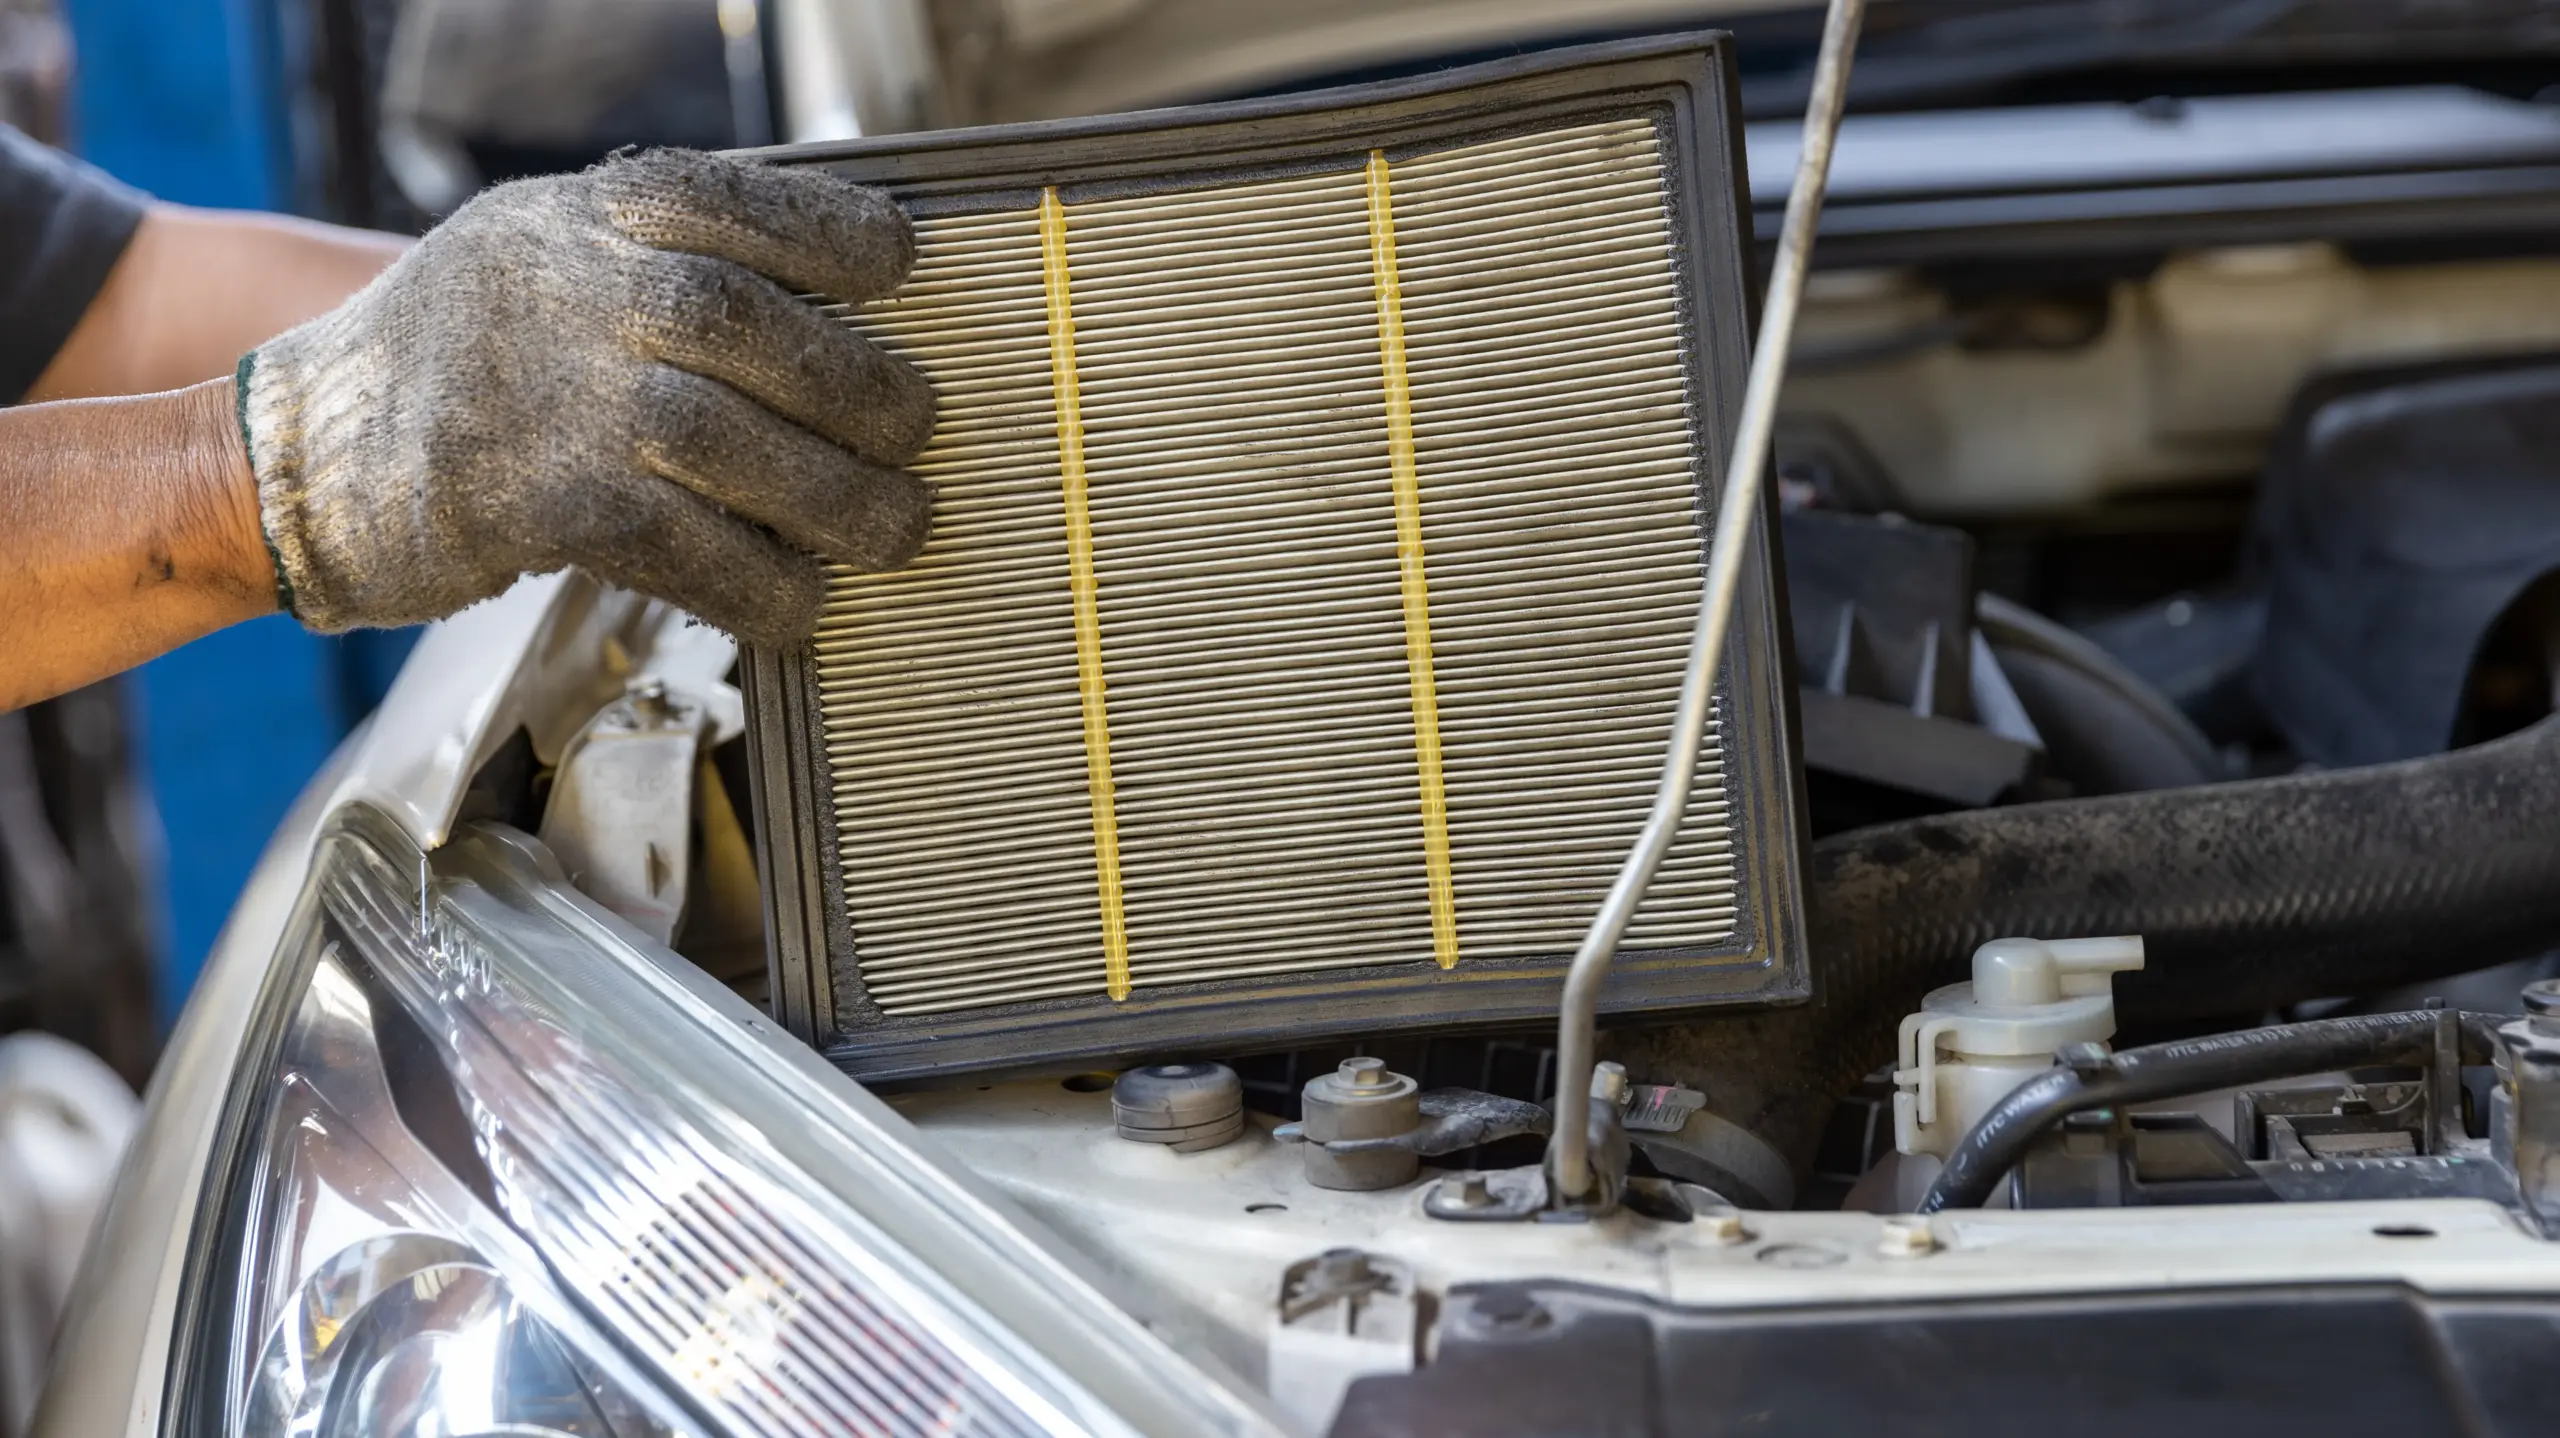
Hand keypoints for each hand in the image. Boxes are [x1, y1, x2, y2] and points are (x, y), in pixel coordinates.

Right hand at [238, 148, 934, 644]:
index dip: (831, 232)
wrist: (304, 449)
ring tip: (897, 527)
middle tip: (918, 430)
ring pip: (726, 441)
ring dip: (835, 497)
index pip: (730, 201)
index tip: (903, 266)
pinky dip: (757, 583)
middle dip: (859, 385)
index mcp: (582, 218)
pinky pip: (678, 547)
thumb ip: (662, 253)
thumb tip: (824, 296)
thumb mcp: (544, 251)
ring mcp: (551, 399)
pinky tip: (803, 602)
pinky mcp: (536, 505)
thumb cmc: (457, 357)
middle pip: (746, 323)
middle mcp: (567, 292)